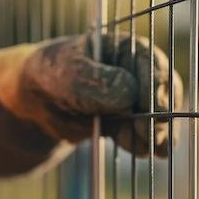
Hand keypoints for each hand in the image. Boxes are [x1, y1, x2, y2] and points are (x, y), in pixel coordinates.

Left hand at [0, 32, 183, 157]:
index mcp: (126, 47)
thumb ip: (97, 82)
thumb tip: (128, 94)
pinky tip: (138, 150)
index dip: (157, 88)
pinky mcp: (128, 120)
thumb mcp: (70, 76)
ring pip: (159, 116)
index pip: (153, 65)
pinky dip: (144, 143)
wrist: (34, 101)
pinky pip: (144, 133)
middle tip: (156, 138)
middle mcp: (136, 70)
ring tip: (147, 149)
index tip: (153, 108)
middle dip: (162, 115)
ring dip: (156, 134)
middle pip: (164, 91)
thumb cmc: (51, 76)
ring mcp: (134, 97)